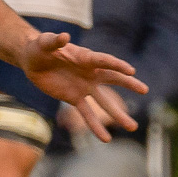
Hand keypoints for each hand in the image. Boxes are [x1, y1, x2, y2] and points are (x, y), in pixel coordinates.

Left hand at [18, 32, 147, 139]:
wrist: (33, 61)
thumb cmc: (40, 47)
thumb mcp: (44, 42)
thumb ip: (54, 41)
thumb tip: (64, 37)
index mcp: (85, 57)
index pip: (104, 61)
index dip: (117, 65)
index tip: (131, 71)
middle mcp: (90, 73)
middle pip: (113, 79)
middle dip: (129, 85)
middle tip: (144, 90)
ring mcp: (85, 87)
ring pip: (104, 102)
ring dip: (117, 114)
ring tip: (132, 127)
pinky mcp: (75, 99)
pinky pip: (87, 114)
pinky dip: (95, 127)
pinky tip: (105, 139)